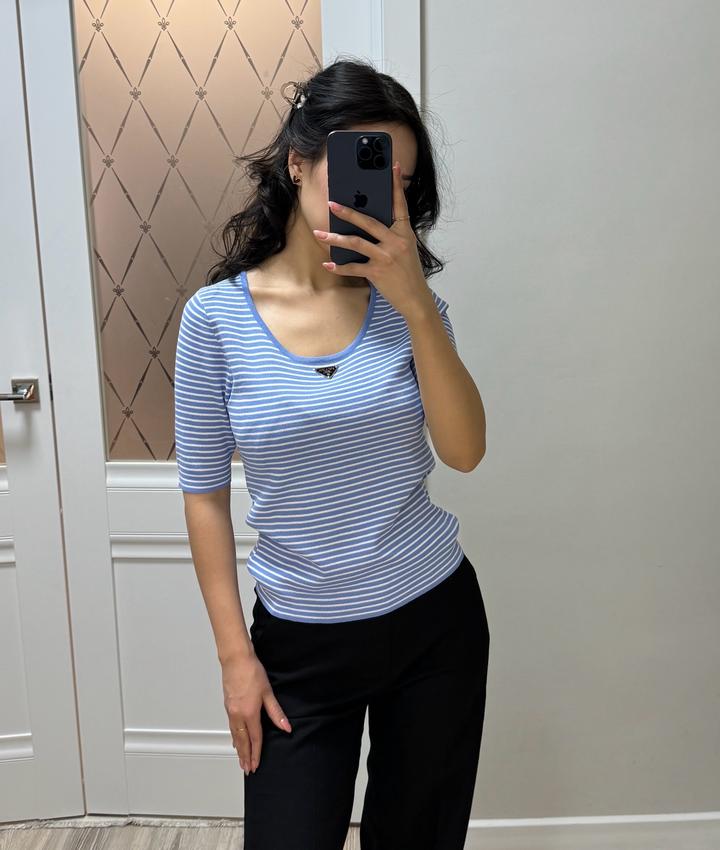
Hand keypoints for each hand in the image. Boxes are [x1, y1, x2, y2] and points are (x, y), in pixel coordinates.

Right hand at [221, 651, 291, 775]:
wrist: (236, 659)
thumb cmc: (251, 672)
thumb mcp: (268, 692)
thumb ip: (276, 712)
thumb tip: (286, 727)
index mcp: (249, 713)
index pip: (254, 738)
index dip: (256, 753)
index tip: (256, 764)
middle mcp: (237, 714)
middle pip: (242, 741)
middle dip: (245, 756)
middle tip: (247, 769)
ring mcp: (231, 710)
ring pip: (235, 734)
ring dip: (238, 748)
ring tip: (241, 759)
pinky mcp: (228, 705)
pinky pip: (231, 726)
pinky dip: (234, 736)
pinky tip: (235, 739)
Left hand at [313, 161, 434, 318]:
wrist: (415, 298)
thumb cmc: (408, 272)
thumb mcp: (405, 249)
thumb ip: (391, 235)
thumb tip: (367, 223)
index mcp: (404, 233)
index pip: (400, 205)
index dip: (396, 186)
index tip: (394, 166)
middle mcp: (396, 242)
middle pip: (369, 222)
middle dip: (348, 212)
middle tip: (332, 204)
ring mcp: (386, 257)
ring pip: (356, 243)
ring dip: (335, 239)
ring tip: (319, 234)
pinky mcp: (377, 273)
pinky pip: (354, 268)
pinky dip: (339, 267)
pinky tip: (328, 264)